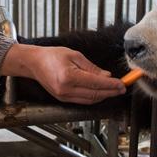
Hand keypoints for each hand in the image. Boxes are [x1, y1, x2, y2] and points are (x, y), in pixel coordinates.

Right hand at [0, 44, 125, 104]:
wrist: (34, 63)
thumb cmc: (52, 56)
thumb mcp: (74, 55)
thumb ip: (92, 68)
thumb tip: (107, 76)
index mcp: (69, 77)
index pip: (96, 83)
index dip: (112, 85)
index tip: (122, 83)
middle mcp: (66, 89)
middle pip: (95, 94)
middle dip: (111, 92)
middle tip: (122, 88)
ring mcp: (64, 97)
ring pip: (90, 100)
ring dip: (104, 96)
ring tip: (114, 90)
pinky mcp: (63, 99)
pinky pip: (83, 101)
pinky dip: (94, 97)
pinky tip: (101, 92)